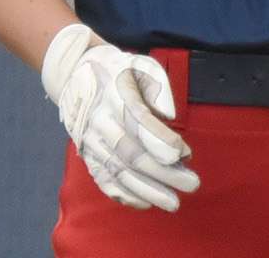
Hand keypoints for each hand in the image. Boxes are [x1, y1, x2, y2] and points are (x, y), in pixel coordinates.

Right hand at [40, 24, 199, 211]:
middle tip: (191, 184)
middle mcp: (100, 121)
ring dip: (147, 190)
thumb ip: (158, 87)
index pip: (137, 121)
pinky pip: (104, 179)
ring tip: (173, 202)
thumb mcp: (141, 65)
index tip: (184, 153)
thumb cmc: (118, 71)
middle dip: (163, 173)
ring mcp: (91, 141)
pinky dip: (124, 194)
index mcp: (115, 95)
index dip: (160, 141)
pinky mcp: (87, 155)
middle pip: (131, 152)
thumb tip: (169, 116)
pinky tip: (146, 203)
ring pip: (118, 171)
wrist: (76, 75)